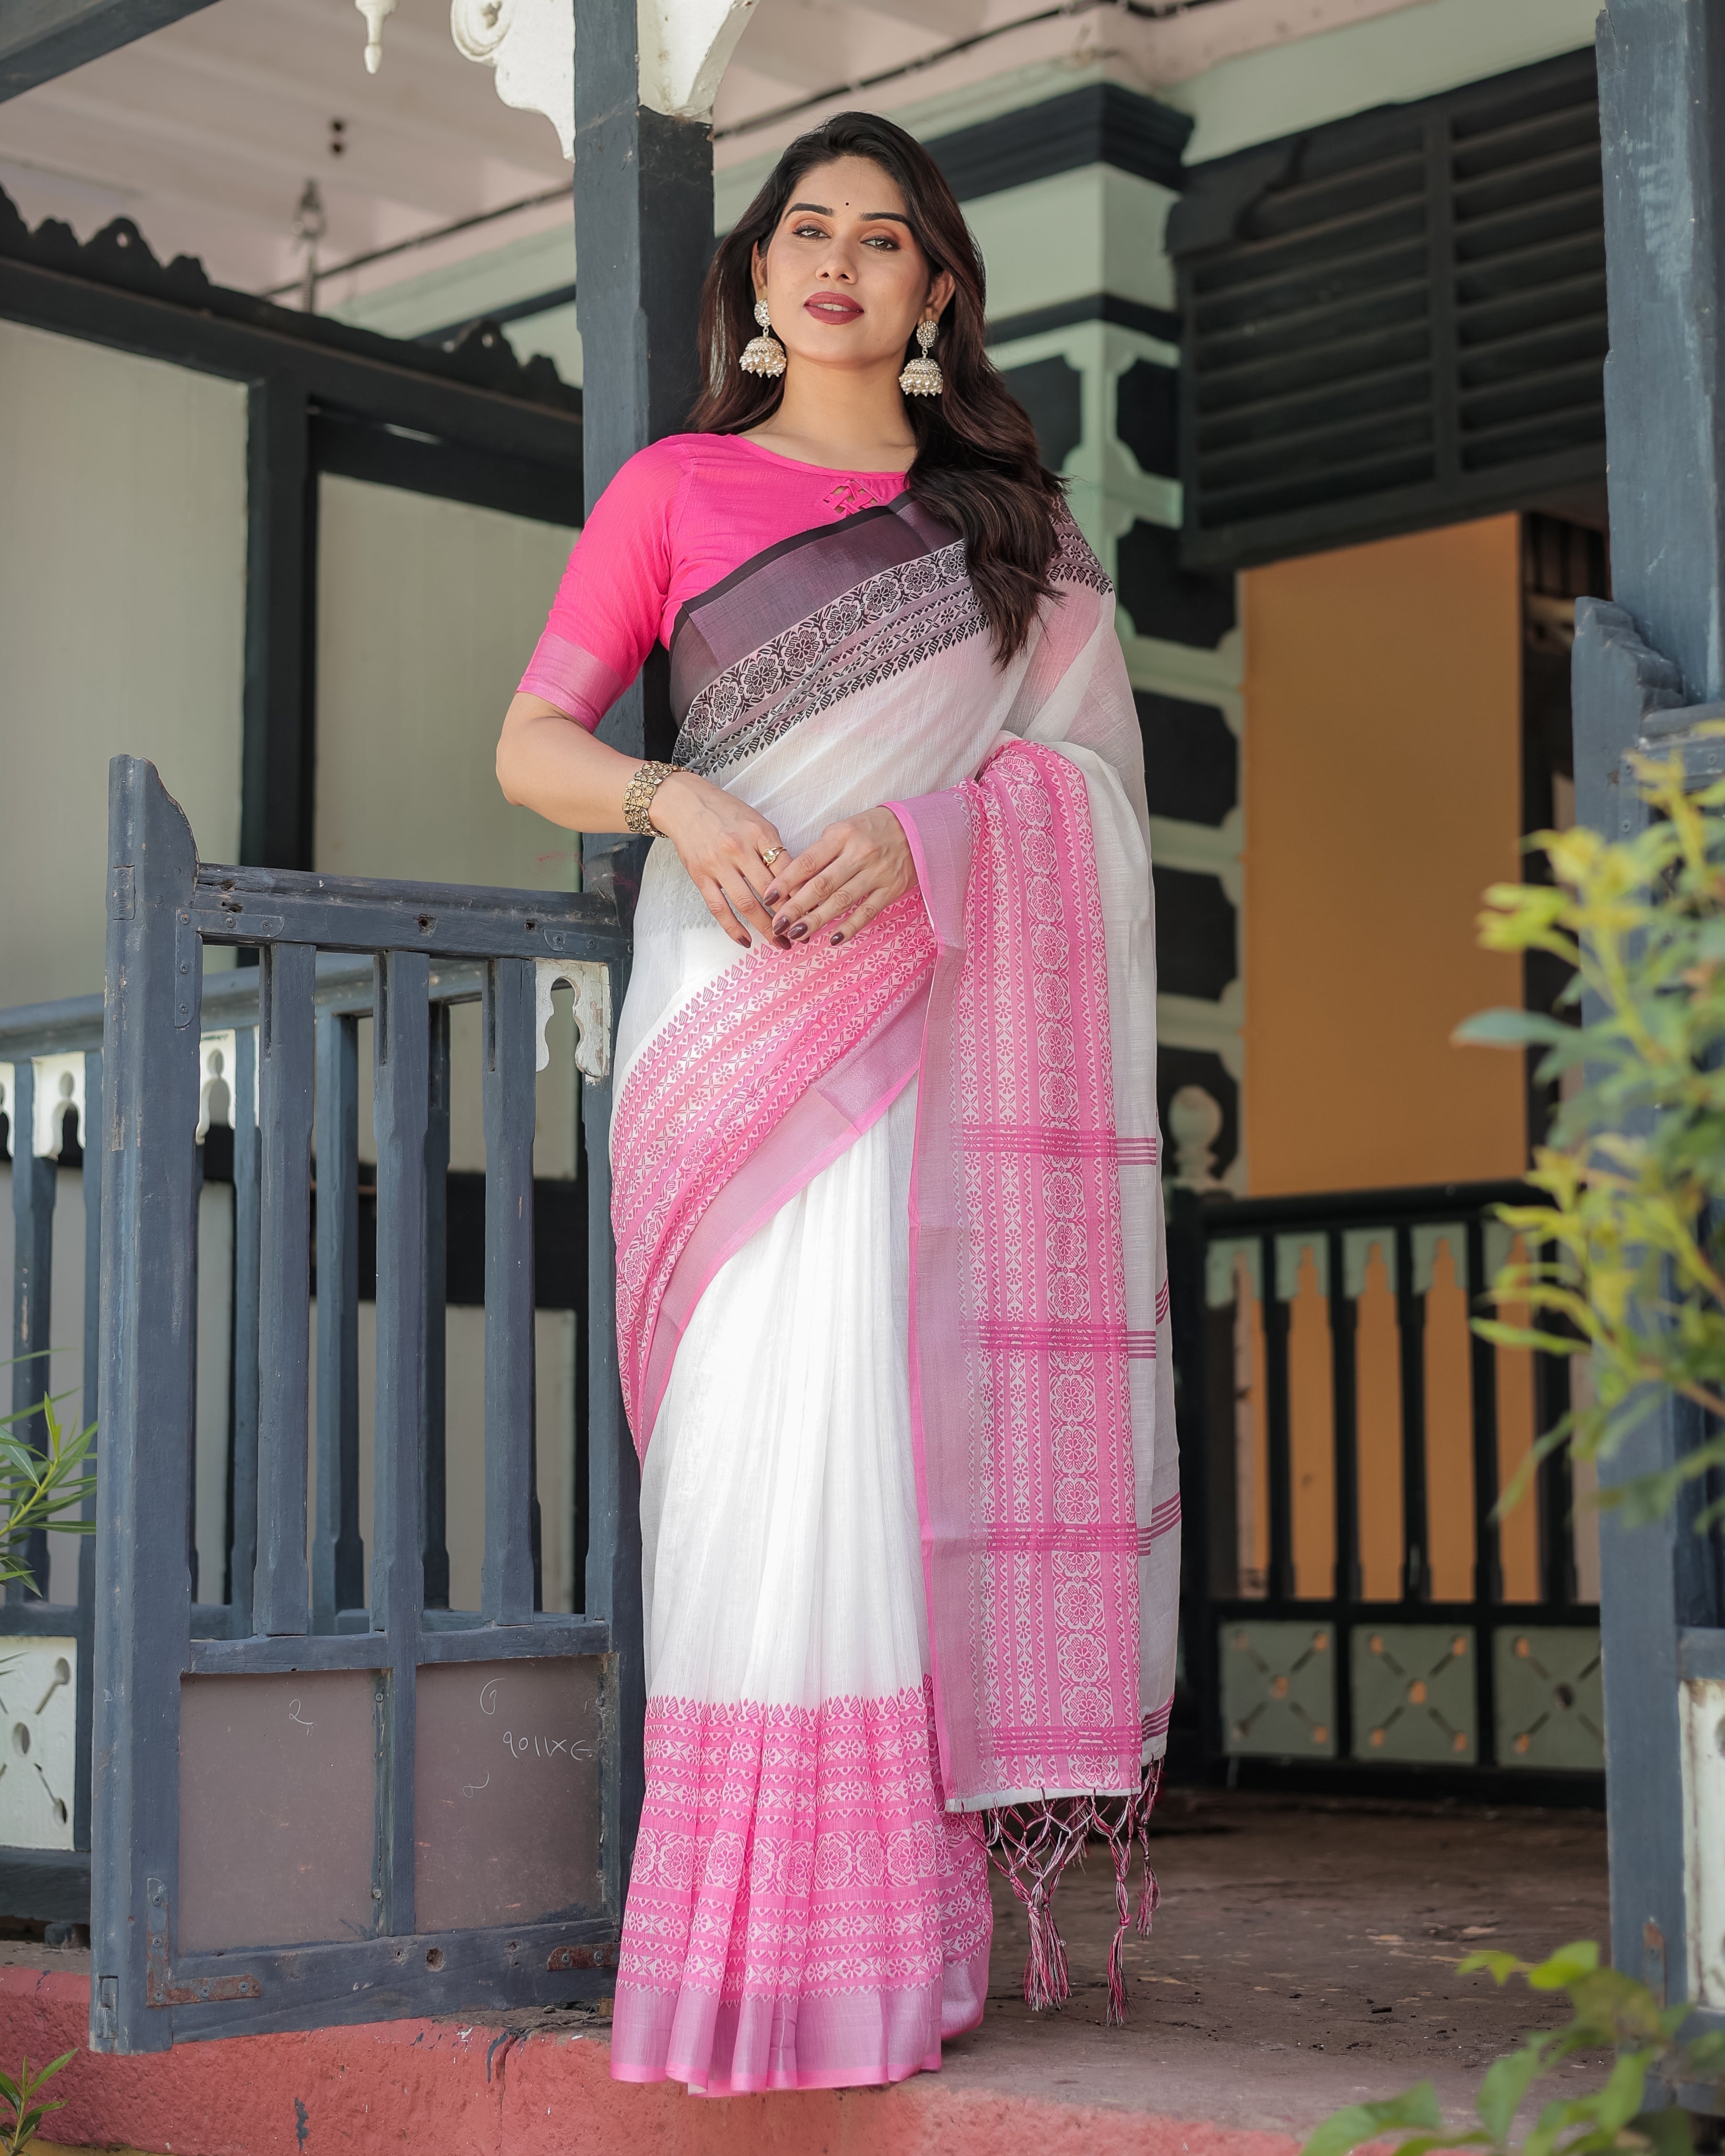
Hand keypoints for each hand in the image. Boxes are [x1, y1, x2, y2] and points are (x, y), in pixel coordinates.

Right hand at [648, 770, 787, 949]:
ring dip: (765, 928)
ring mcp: (717, 863)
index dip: (803, 893)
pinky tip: (746, 940)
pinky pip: (718, 907)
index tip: (814, 911)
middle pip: (770, 891)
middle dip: (788, 916)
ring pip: (746, 904)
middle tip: (803, 934)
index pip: (787, 869)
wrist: (684, 802)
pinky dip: (733, 928)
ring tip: (780, 943)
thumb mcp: (756, 821)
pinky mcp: (700, 875)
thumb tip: (795, 882)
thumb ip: (774, 848)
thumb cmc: (725, 811)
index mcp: (759, 832)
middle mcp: (739, 848)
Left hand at [762, 806, 917, 947]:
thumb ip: (821, 852)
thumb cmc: (873, 829)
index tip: (768, 898)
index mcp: (842, 835)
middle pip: (821, 885)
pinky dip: (850, 927)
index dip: (785, 881)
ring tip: (797, 934)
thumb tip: (794, 882)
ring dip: (817, 920)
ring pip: (842, 901)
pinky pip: (868, 912)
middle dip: (796, 907)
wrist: (917, 830)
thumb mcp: (844, 829)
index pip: (807, 862)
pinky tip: (833, 939)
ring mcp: (877, 873)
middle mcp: (859, 854)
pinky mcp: (892, 889)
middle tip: (777, 925)